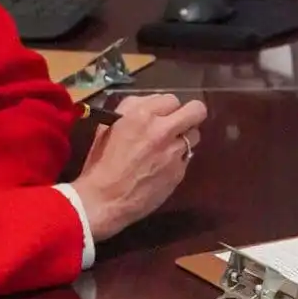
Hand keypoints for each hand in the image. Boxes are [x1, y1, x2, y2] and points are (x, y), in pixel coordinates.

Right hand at [71, 93, 208, 240]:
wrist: (104, 200)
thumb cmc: (101, 163)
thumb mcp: (109, 127)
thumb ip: (131, 110)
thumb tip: (150, 104)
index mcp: (142, 115)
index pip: (171, 99)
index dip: (167, 107)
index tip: (163, 115)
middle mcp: (162, 130)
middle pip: (196, 111)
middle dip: (191, 115)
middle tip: (181, 123)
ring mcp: (174, 152)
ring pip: (195, 135)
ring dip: (184, 139)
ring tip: (169, 148)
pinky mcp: (179, 171)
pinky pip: (186, 158)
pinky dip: (178, 160)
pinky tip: (163, 167)